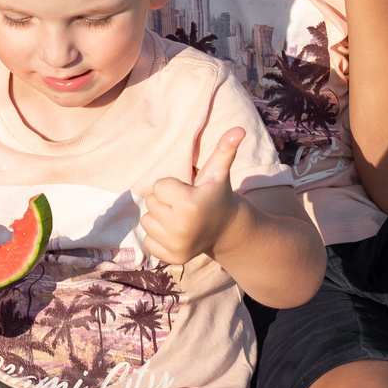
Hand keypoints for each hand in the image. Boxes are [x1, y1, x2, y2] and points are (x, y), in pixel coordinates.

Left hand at [141, 126, 246, 265]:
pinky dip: (159, 236)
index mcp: (190, 204)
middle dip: (165, 201)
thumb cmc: (217, 195)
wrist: (227, 230)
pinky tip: (177, 233)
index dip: (172, 186)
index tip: (188, 192)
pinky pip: (148, 240)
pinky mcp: (172, 258)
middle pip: (151, 203)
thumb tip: (239, 129)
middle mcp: (182, 227)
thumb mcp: (219, 172)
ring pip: (147, 221)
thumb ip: (225, 149)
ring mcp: (176, 245)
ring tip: (181, 218)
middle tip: (185, 206)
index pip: (158, 186)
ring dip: (160, 218)